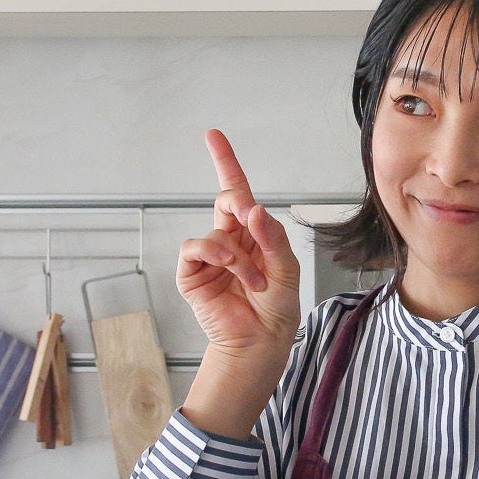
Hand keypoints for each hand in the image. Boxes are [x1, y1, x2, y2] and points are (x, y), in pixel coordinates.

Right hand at [177, 130, 301, 357]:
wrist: (260, 342)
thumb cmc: (277, 308)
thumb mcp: (287, 270)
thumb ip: (273, 238)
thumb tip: (256, 209)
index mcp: (254, 234)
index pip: (238, 193)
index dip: (225, 162)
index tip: (213, 135)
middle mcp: (230, 240)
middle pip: (226, 200)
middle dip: (236, 201)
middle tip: (249, 217)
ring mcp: (209, 257)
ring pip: (216, 232)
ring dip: (238, 255)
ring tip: (253, 280)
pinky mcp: (192, 274)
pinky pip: (195, 247)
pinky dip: (215, 255)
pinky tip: (230, 271)